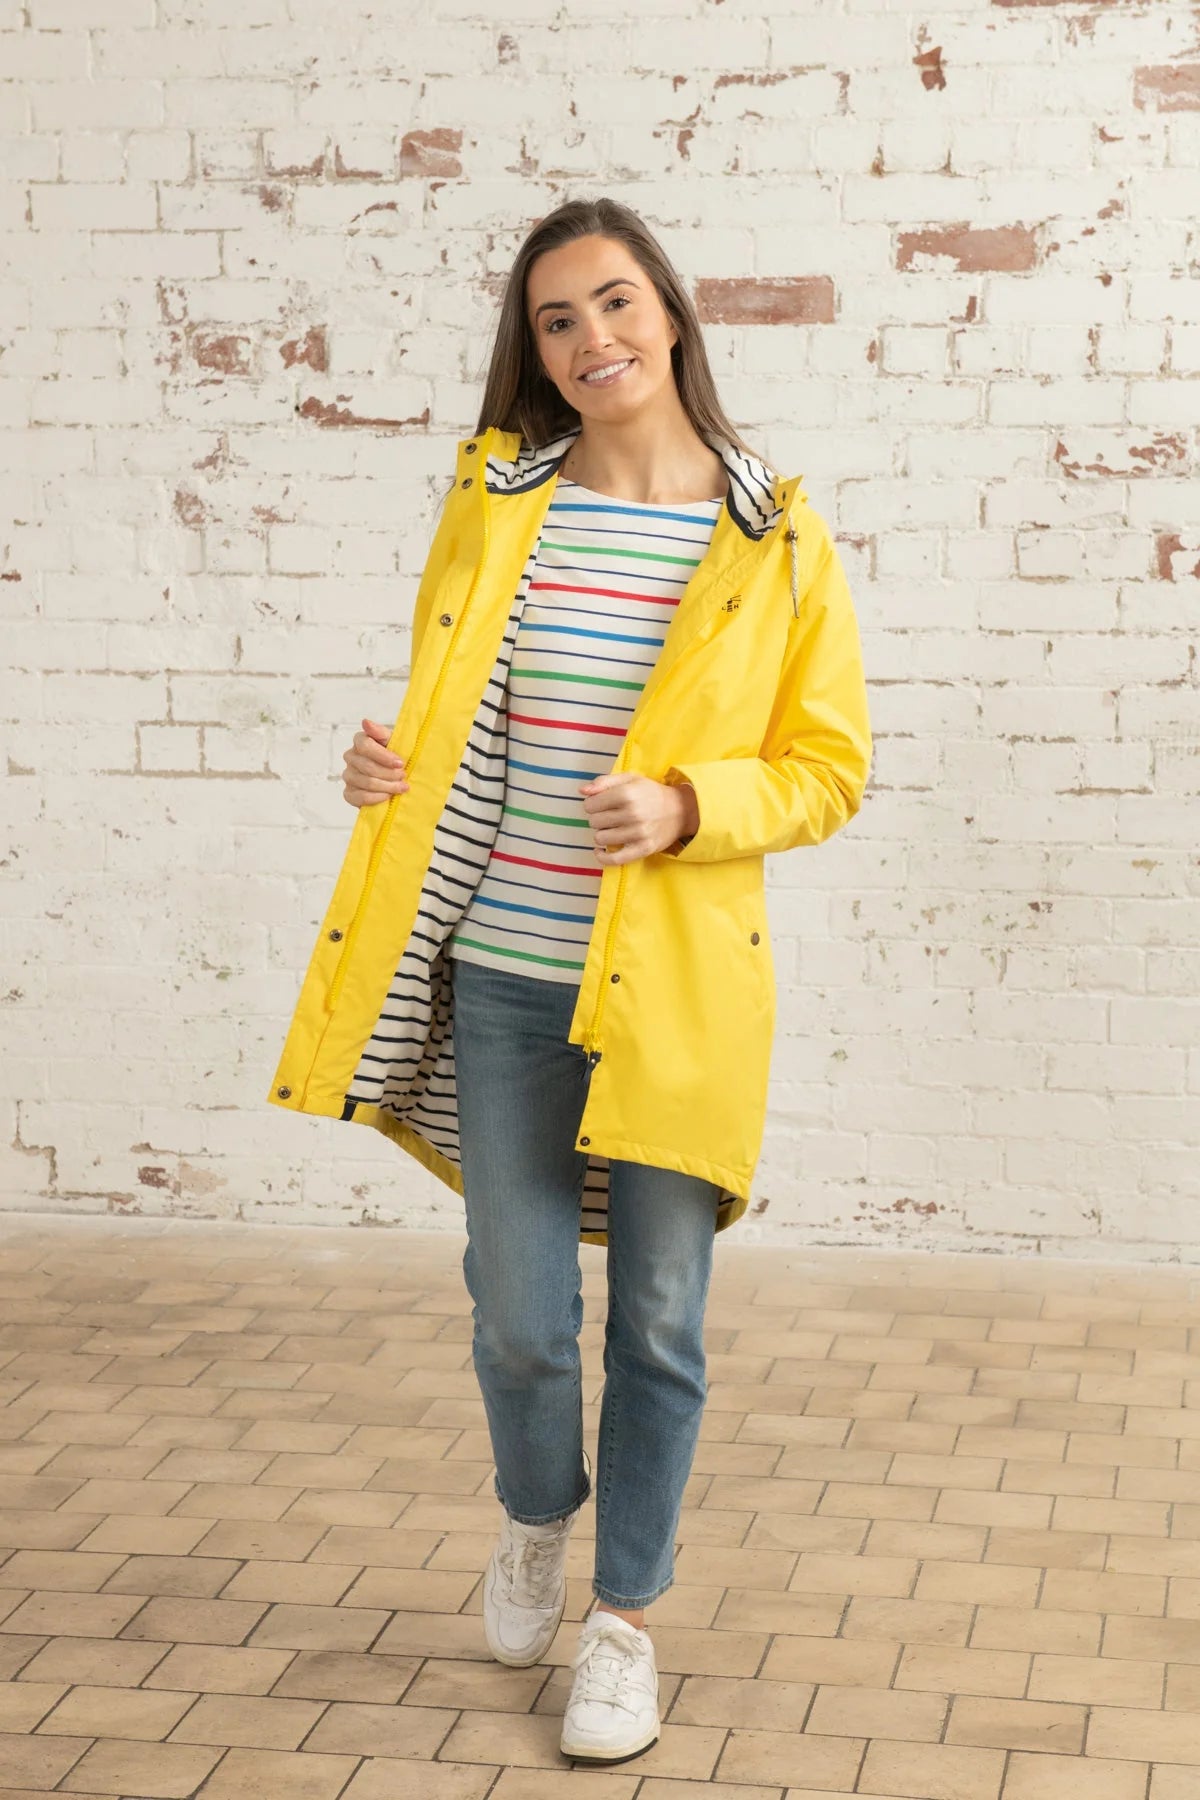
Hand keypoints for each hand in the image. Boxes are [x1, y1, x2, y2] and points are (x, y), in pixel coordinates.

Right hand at [342, 717, 408, 807]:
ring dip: (387, 787)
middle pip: (367, 767)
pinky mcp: (349, 792)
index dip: (383, 756)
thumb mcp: (394, 741)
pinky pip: (358, 797)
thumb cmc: (396, 755)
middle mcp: (350, 757)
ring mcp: (348, 775)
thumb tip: (365, 722)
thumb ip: (380, 732)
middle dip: (389, 774)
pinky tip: (388, 796)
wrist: (397, 776)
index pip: (365, 746)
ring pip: (365, 782)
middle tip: (403, 776)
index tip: (400, 763)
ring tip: (401, 787)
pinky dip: (376, 798)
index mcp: (360, 741)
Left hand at [580, 772, 696, 864]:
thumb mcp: (630, 779)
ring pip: (601, 838)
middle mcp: (633, 813)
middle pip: (594, 822)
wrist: (680, 811)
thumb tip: (582, 791)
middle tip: (609, 816)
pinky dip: (602, 856)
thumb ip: (604, 782)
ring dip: (602, 834)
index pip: (590, 805)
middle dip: (598, 818)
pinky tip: (600, 850)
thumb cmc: (651, 793)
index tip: (600, 805)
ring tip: (612, 828)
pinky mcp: (643, 849)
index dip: (591, 804)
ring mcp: (638, 833)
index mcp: (627, 793)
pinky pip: (614, 859)